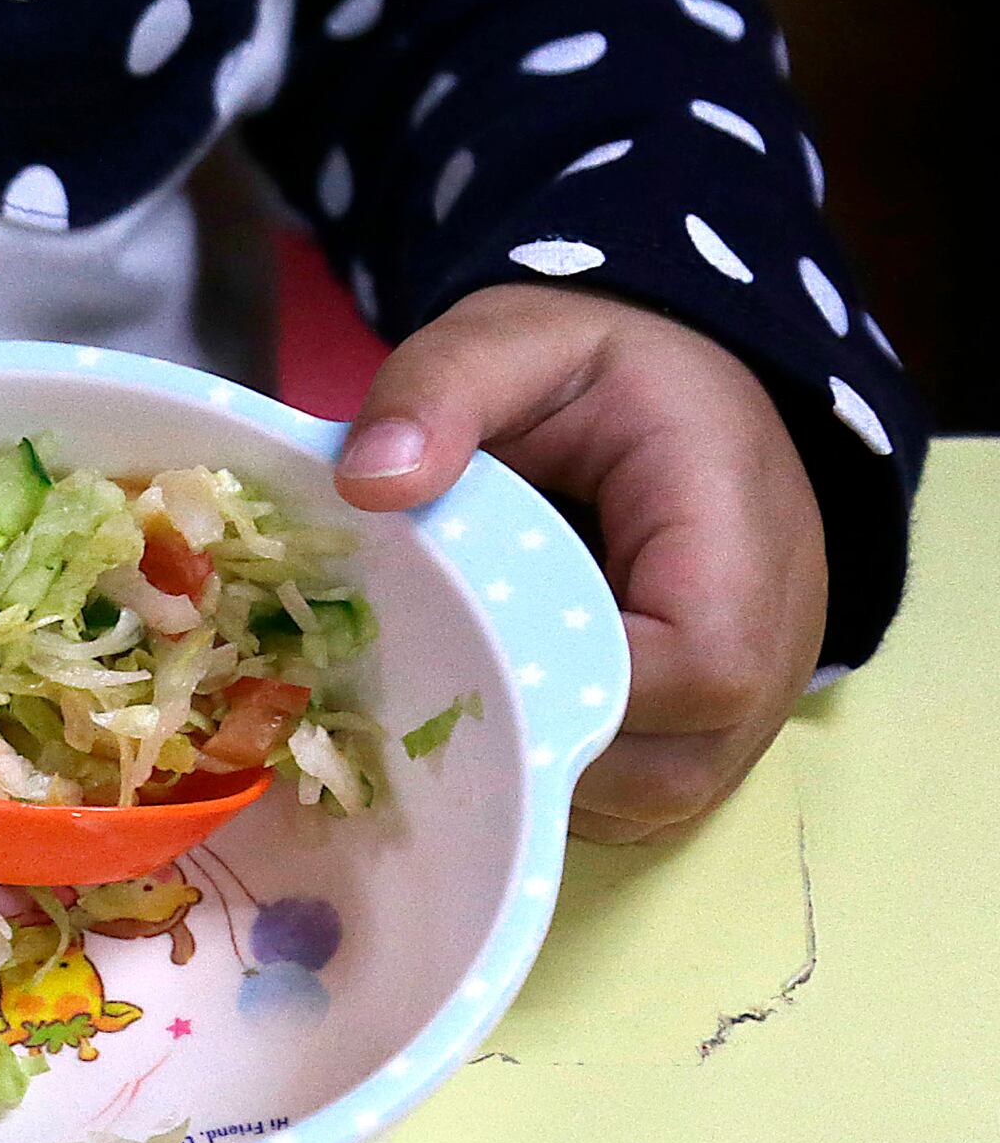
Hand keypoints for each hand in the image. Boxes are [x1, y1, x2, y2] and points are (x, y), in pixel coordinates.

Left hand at [331, 284, 826, 843]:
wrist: (679, 385)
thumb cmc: (599, 370)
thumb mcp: (512, 342)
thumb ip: (439, 391)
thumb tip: (367, 481)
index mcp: (737, 539)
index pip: (693, 668)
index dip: (569, 696)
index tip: (448, 667)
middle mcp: (775, 638)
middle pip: (668, 766)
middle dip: (532, 753)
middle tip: (419, 706)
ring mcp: (753, 696)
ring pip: (651, 800)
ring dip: (542, 781)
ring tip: (446, 717)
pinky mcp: (713, 725)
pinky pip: (642, 794)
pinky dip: (561, 782)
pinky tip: (486, 727)